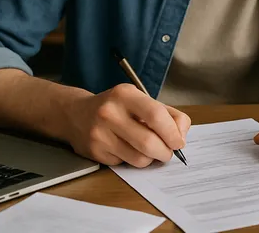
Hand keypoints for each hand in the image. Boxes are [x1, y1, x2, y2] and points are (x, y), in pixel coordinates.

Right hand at [65, 83, 190, 167]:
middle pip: (149, 142)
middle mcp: (110, 112)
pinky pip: (125, 163)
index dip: (172, 132)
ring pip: (139, 158)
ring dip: (151, 159)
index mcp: (125, 94)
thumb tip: (181, 136)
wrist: (76, 114)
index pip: (156, 115)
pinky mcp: (95, 152)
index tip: (179, 142)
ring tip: (150, 150)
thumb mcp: (140, 100)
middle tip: (168, 152)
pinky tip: (128, 149)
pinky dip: (133, 160)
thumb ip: (167, 114)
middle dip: (165, 152)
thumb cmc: (117, 107)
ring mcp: (100, 133)